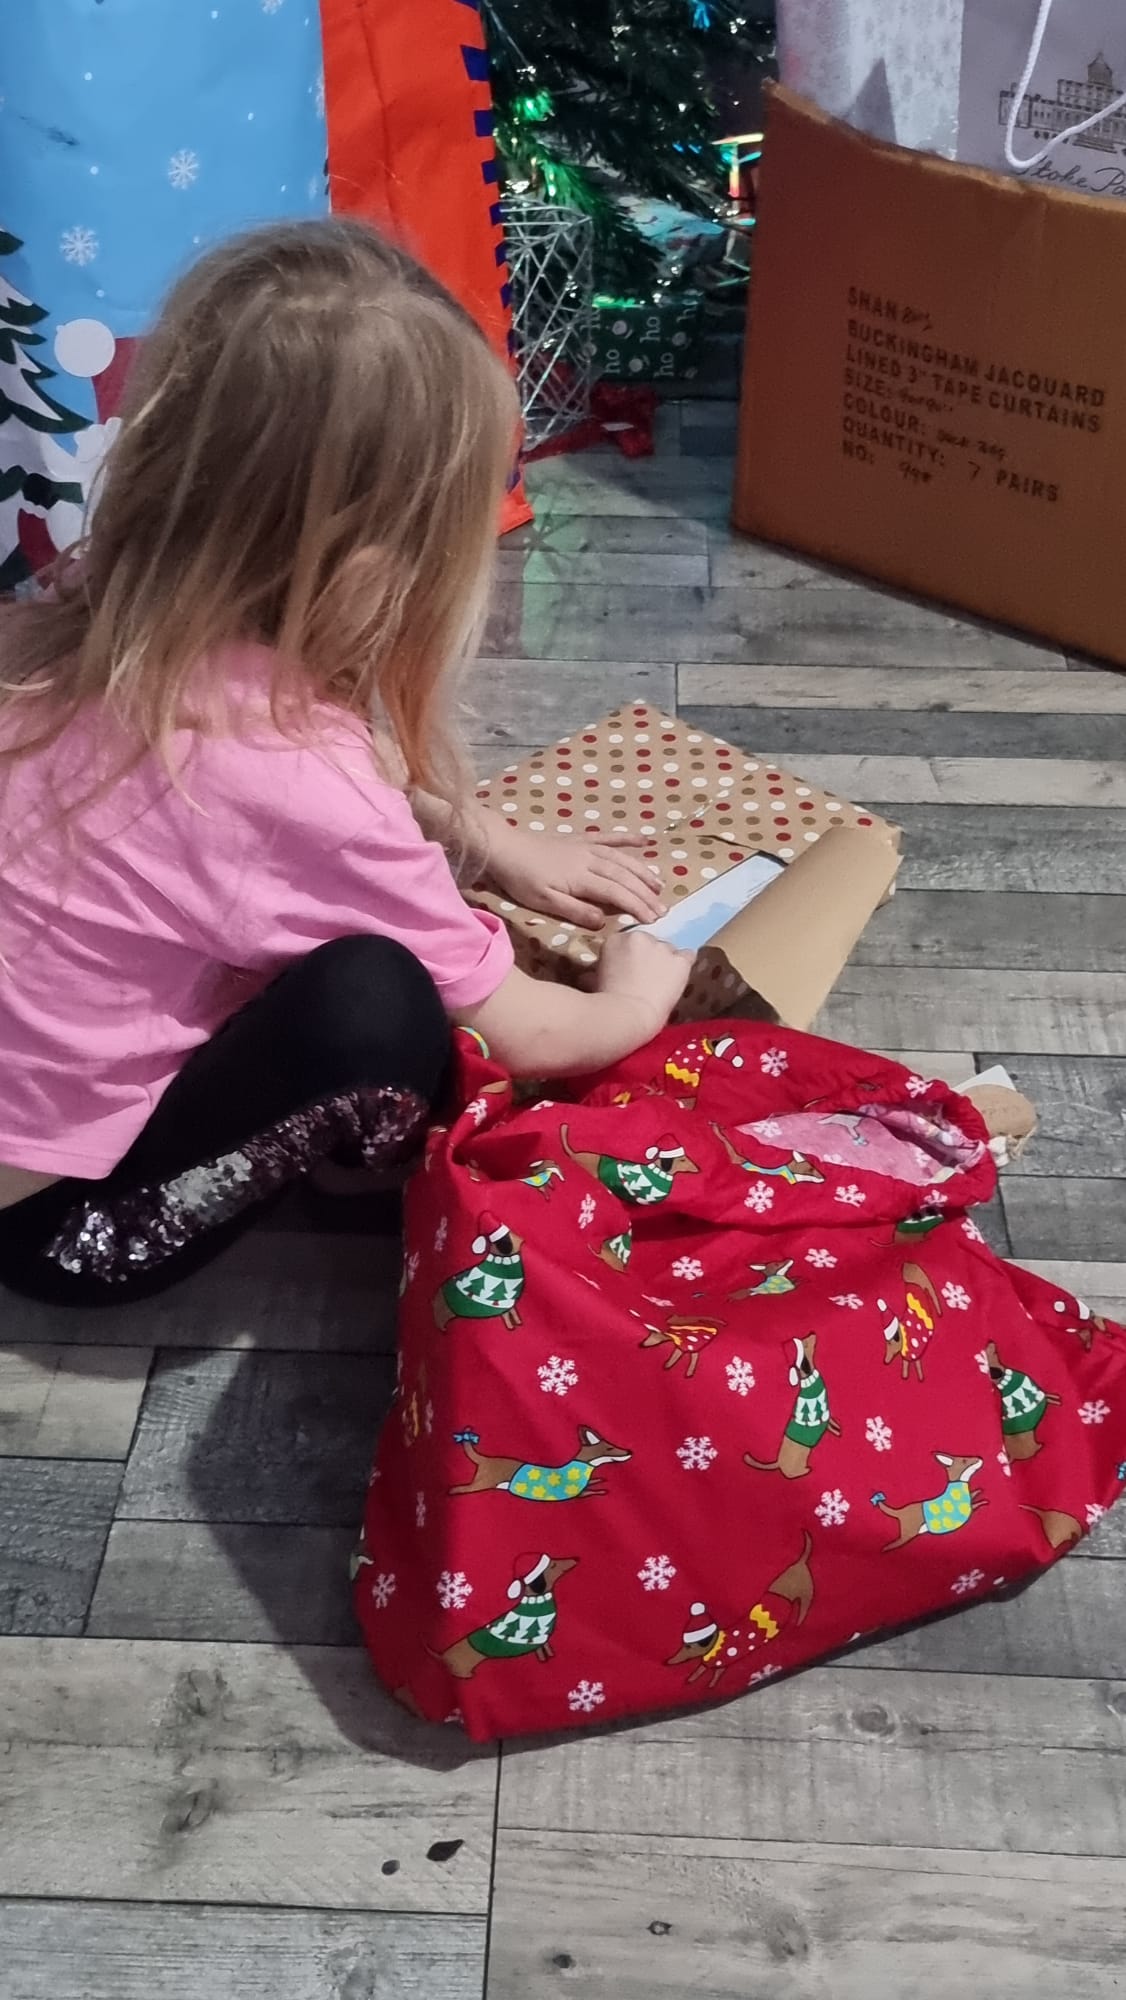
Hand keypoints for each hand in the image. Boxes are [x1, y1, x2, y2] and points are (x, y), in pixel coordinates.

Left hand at [485, 820, 665, 926]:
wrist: (505, 848)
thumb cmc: (522, 880)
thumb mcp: (544, 902)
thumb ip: (575, 911)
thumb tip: (603, 921)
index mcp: (582, 878)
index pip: (617, 893)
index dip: (637, 906)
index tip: (654, 919)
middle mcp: (590, 860)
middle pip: (625, 877)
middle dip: (646, 893)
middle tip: (664, 908)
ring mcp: (587, 847)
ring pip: (622, 858)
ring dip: (643, 871)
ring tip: (660, 884)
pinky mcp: (581, 839)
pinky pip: (609, 837)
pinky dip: (628, 839)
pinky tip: (644, 841)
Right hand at [596, 928, 694, 1031]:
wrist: (629, 1015)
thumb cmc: (606, 1002)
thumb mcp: (594, 982)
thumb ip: (595, 972)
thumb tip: (590, 975)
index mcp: (616, 939)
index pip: (627, 942)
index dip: (629, 958)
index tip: (627, 972)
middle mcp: (640, 937)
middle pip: (649, 943)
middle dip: (648, 957)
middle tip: (644, 979)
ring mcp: (662, 947)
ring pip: (668, 950)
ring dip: (665, 962)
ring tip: (661, 983)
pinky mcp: (680, 961)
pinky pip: (687, 957)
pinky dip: (683, 966)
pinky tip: (678, 978)